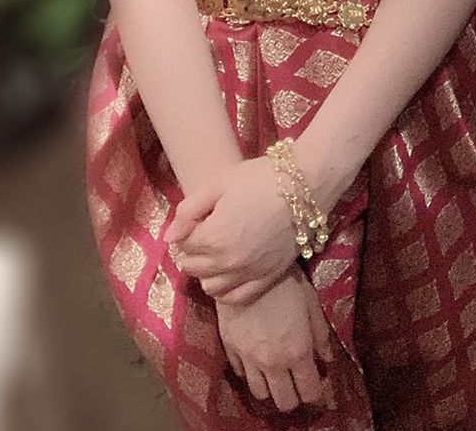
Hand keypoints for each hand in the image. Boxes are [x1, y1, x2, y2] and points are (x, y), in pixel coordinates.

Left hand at [164, 156, 300, 304]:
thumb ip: (189, 210)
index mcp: (214, 237)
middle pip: (194, 268)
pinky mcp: (268, 278)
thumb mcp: (219, 183)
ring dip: (207, 272)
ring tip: (216, 251)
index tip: (198, 218)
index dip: (187, 230)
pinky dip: (227, 290)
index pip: (184, 245)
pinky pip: (237, 297)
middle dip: (193, 251)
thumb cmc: (260, 177)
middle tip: (204, 232)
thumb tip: (169, 237)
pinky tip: (230, 272)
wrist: (306, 185)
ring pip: (212, 287)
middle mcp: (229, 262)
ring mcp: (250, 273)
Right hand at [215, 266, 334, 413]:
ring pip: (260, 394)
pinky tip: (255, 359)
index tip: (317, 384)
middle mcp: (273, 363)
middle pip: (284, 402)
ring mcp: (249, 359)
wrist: (246, 267)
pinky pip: (240, 374)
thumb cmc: (285, 280)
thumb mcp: (311, 303)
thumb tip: (327, 358)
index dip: (316, 393)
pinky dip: (249, 372)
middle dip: (293, 396)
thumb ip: (321, 334)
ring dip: (270, 388)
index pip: (309, 391)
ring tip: (275, 373)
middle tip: (295, 382)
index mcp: (298, 351)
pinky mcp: (230, 349)